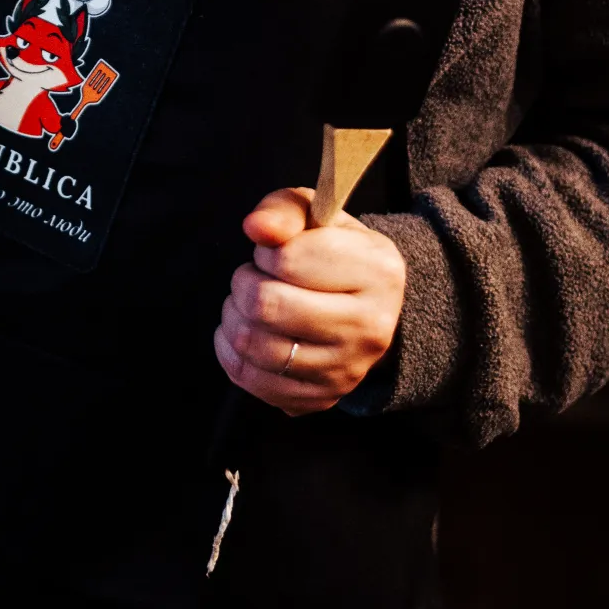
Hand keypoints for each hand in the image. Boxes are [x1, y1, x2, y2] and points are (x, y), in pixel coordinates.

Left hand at [213, 188, 405, 416]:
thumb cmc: (331, 252)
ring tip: (246, 303)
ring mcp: (348, 370)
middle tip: (253, 277)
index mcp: (379, 271)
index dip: (266, 251)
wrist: (362, 307)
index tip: (274, 253)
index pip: (289, 259)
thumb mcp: (315, 215)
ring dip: (233, 317)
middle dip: (244, 284)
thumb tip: (255, 228)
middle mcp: (372, 327)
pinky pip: (251, 379)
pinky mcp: (321, 398)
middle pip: (267, 306)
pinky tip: (243, 331)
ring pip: (254, 346)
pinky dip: (230, 352)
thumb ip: (283, 210)